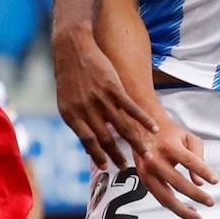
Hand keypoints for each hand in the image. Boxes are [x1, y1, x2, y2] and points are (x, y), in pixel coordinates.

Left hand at [52, 24, 157, 168]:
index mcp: (72, 116)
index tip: (107, 167)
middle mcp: (86, 110)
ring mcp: (101, 99)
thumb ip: (78, 123)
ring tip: (145, 155)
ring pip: (122, 127)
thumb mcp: (66, 103)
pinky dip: (144, 120)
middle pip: (106, 138)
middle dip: (117, 155)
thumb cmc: (69, 78)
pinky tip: (154, 129)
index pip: (88, 142)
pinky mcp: (114, 88)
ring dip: (135, 143)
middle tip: (127, 168)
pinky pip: (132, 108)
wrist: (72, 50)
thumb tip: (87, 145)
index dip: (98, 156)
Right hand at [134, 119, 217, 218]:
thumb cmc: (169, 133)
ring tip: (198, 218)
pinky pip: (160, 198)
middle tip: (211, 202)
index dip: (203, 171)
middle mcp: (155, 160)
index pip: (189, 161)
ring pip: (165, 197)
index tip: (215, 181)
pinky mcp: (143, 180)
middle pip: (177, 182)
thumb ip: (198, 157)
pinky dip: (173, 207)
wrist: (142, 128)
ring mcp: (146, 172)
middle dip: (196, 195)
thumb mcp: (188, 137)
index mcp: (168, 146)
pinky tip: (187, 210)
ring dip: (183, 210)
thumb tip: (200, 183)